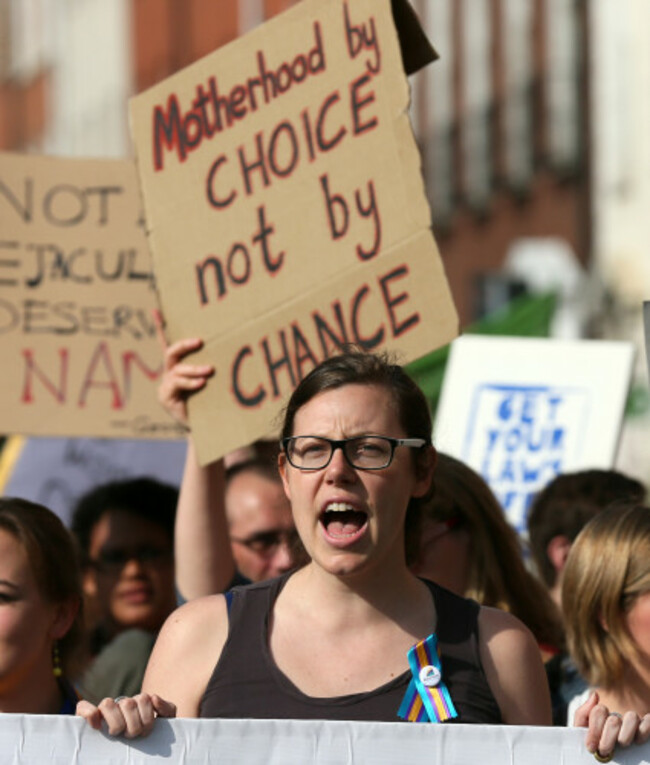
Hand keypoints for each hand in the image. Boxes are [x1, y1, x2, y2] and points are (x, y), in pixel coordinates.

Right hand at [76, 693, 175, 737]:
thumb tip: (153, 698)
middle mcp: (120, 704)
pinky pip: (84, 707)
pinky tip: (97, 726)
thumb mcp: (163, 723)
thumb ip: (166, 709)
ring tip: (118, 734)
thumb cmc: (148, 738)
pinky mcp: (87, 716)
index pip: (144, 699)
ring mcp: (104, 710)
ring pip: (107, 703)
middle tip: (132, 736)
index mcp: (138, 703)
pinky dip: (90, 714)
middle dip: (133, 725)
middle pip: (127, 704)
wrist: (141, 754)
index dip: (147, 718)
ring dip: (116, 722)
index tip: (145, 734)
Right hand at [154, 310, 214, 426]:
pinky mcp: (166, 396)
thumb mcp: (212, 379)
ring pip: (177, 369)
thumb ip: (212, 365)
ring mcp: (167, 384)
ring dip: (194, 369)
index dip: (160, 326)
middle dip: (184, 345)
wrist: (205, 425)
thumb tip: (233, 347)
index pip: (168, 341)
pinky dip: (190, 382)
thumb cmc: (211, 398)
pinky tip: (201, 383)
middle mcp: (170, 372)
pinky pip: (177, 384)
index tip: (156, 309)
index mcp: (179, 364)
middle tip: (199, 342)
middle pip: (171, 352)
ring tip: (208, 371)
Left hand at [575, 691, 649, 759]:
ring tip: (622, 746)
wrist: (615, 761)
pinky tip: (638, 741)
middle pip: (613, 719)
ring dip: (625, 735)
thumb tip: (595, 695)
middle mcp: (618, 717)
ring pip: (632, 717)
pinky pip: (648, 722)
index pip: (598, 712)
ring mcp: (633, 722)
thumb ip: (582, 714)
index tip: (591, 747)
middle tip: (604, 751)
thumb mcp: (585, 730)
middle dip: (607, 738)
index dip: (594, 730)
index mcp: (602, 716)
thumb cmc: (597, 744)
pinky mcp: (646, 726)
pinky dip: (643, 731)